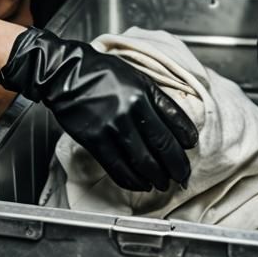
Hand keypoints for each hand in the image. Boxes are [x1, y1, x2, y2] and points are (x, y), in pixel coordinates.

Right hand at [0, 27, 197, 191]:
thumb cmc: (101, 72)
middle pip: (163, 147)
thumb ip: (155, 97)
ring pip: (143, 162)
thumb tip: (175, 123)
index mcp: (143, 91)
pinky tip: (141, 184)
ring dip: (157, 178)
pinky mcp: (95, 141)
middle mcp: (131, 109)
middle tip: (183, 176)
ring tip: (163, 183)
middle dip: (177, 166)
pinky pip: (119, 169)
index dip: (187, 138)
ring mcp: (113, 127)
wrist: (66, 73)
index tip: (191, 147)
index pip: (176, 120)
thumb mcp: (134, 75)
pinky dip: (133, 181)